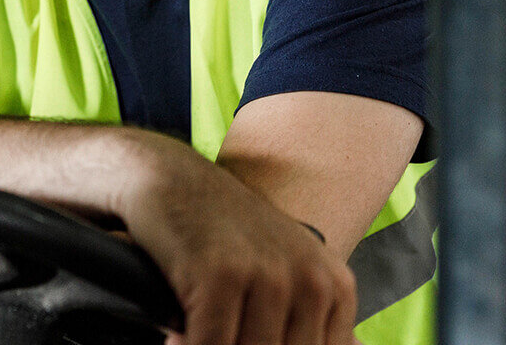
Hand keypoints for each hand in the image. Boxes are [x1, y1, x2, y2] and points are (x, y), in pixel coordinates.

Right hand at [122, 153, 357, 344]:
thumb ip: (312, 321)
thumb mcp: (284, 271)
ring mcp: (268, 276)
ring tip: (196, 330)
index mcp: (335, 286)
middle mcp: (311, 281)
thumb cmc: (223, 233)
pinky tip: (177, 332)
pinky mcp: (220, 275)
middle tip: (219, 331)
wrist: (170, 176)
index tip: (247, 334)